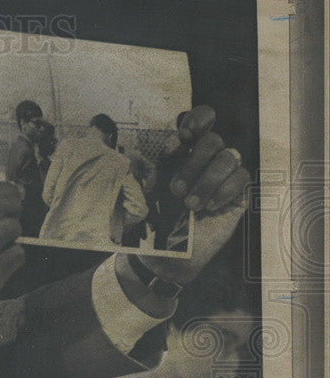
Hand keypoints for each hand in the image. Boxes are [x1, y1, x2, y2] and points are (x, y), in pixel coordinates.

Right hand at [0, 182, 24, 321]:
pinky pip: (17, 254)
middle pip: (0, 205)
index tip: (12, 193)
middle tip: (17, 211)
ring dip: (16, 231)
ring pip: (10, 227)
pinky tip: (6, 260)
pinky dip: (16, 255)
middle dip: (15, 205)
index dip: (4, 190)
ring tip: (8, 240)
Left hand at [140, 105, 250, 283]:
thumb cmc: (150, 225)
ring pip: (229, 157)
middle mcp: (203, 161)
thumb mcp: (141, 195)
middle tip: (176, 190)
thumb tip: (134, 153)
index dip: (197, 120)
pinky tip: (210, 208)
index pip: (199, 121)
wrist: (165, 257)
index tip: (184, 137)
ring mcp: (222, 177)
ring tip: (191, 206)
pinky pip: (242, 177)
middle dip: (194, 163)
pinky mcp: (236, 194)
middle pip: (213, 140)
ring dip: (207, 181)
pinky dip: (224, 191)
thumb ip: (141, 171)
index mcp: (180, 154)